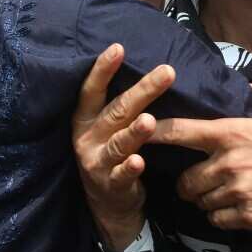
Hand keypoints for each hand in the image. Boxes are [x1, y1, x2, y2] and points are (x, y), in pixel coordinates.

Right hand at [72, 43, 175, 249]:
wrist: (106, 204)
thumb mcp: (107, 129)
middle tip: (167, 72)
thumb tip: (150, 70)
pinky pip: (121, 174)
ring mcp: (96, 161)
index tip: (118, 48)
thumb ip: (120, 106)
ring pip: (118, 143)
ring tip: (149, 120)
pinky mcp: (109, 184)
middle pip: (116, 111)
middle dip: (142, 91)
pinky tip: (139, 161)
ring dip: (134, 132)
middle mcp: (87, 137)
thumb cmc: (112, 154)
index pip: (92, 90)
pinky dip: (130, 168)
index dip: (103, 70)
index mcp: (85, 119)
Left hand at [149, 78, 251, 229]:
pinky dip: (220, 215)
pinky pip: (219, 219)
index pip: (180, 131)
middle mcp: (230, 164)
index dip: (154, 132)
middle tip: (195, 178)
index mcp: (234, 134)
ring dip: (204, 198)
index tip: (137, 130)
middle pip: (184, 179)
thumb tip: (246, 84)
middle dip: (185, 180)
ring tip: (217, 192)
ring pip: (201, 201)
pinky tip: (232, 207)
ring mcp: (240, 194)